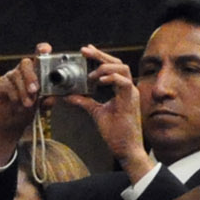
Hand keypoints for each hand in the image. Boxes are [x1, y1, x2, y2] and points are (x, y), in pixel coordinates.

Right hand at [0, 44, 48, 166]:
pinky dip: (15, 97)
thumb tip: (52, 96)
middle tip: (35, 90)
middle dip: (31, 76)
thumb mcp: (42, 106)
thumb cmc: (26, 111)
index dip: (41, 50)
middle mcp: (21, 72)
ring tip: (28, 104)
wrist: (10, 124)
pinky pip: (7, 87)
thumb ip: (48, 100)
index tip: (46, 50)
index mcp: (35, 73)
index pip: (38, 56)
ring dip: (24, 91)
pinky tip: (18, 105)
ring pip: (16, 76)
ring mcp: (9, 78)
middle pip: (25, 63)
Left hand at [64, 47, 150, 180]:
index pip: (113, 66)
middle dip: (100, 55)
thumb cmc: (116, 132)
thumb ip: (84, 102)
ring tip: (91, 73)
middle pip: (118, 63)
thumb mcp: (96, 112)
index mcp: (122, 89)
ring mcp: (131, 93)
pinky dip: (111, 78)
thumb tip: (68, 95)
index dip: (100, 57)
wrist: (126, 148)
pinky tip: (98, 80)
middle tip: (84, 51)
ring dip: (105, 67)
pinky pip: (124, 83)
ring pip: (123, 69)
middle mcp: (128, 88)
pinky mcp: (130, 101)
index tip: (86, 51)